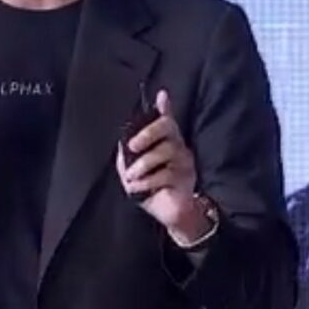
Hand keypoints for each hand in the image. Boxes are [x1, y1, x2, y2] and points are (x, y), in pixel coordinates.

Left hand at [115, 89, 211, 242]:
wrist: (169, 214)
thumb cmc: (151, 189)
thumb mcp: (132, 171)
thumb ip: (127, 155)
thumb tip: (122, 142)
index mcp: (164, 142)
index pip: (167, 120)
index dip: (165, 107)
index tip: (162, 95)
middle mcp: (177, 147)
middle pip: (168, 128)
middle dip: (148, 133)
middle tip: (133, 146)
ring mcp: (184, 162)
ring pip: (166, 151)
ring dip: (143, 165)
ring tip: (132, 176)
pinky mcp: (186, 178)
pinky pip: (166, 174)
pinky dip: (147, 182)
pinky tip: (139, 188)